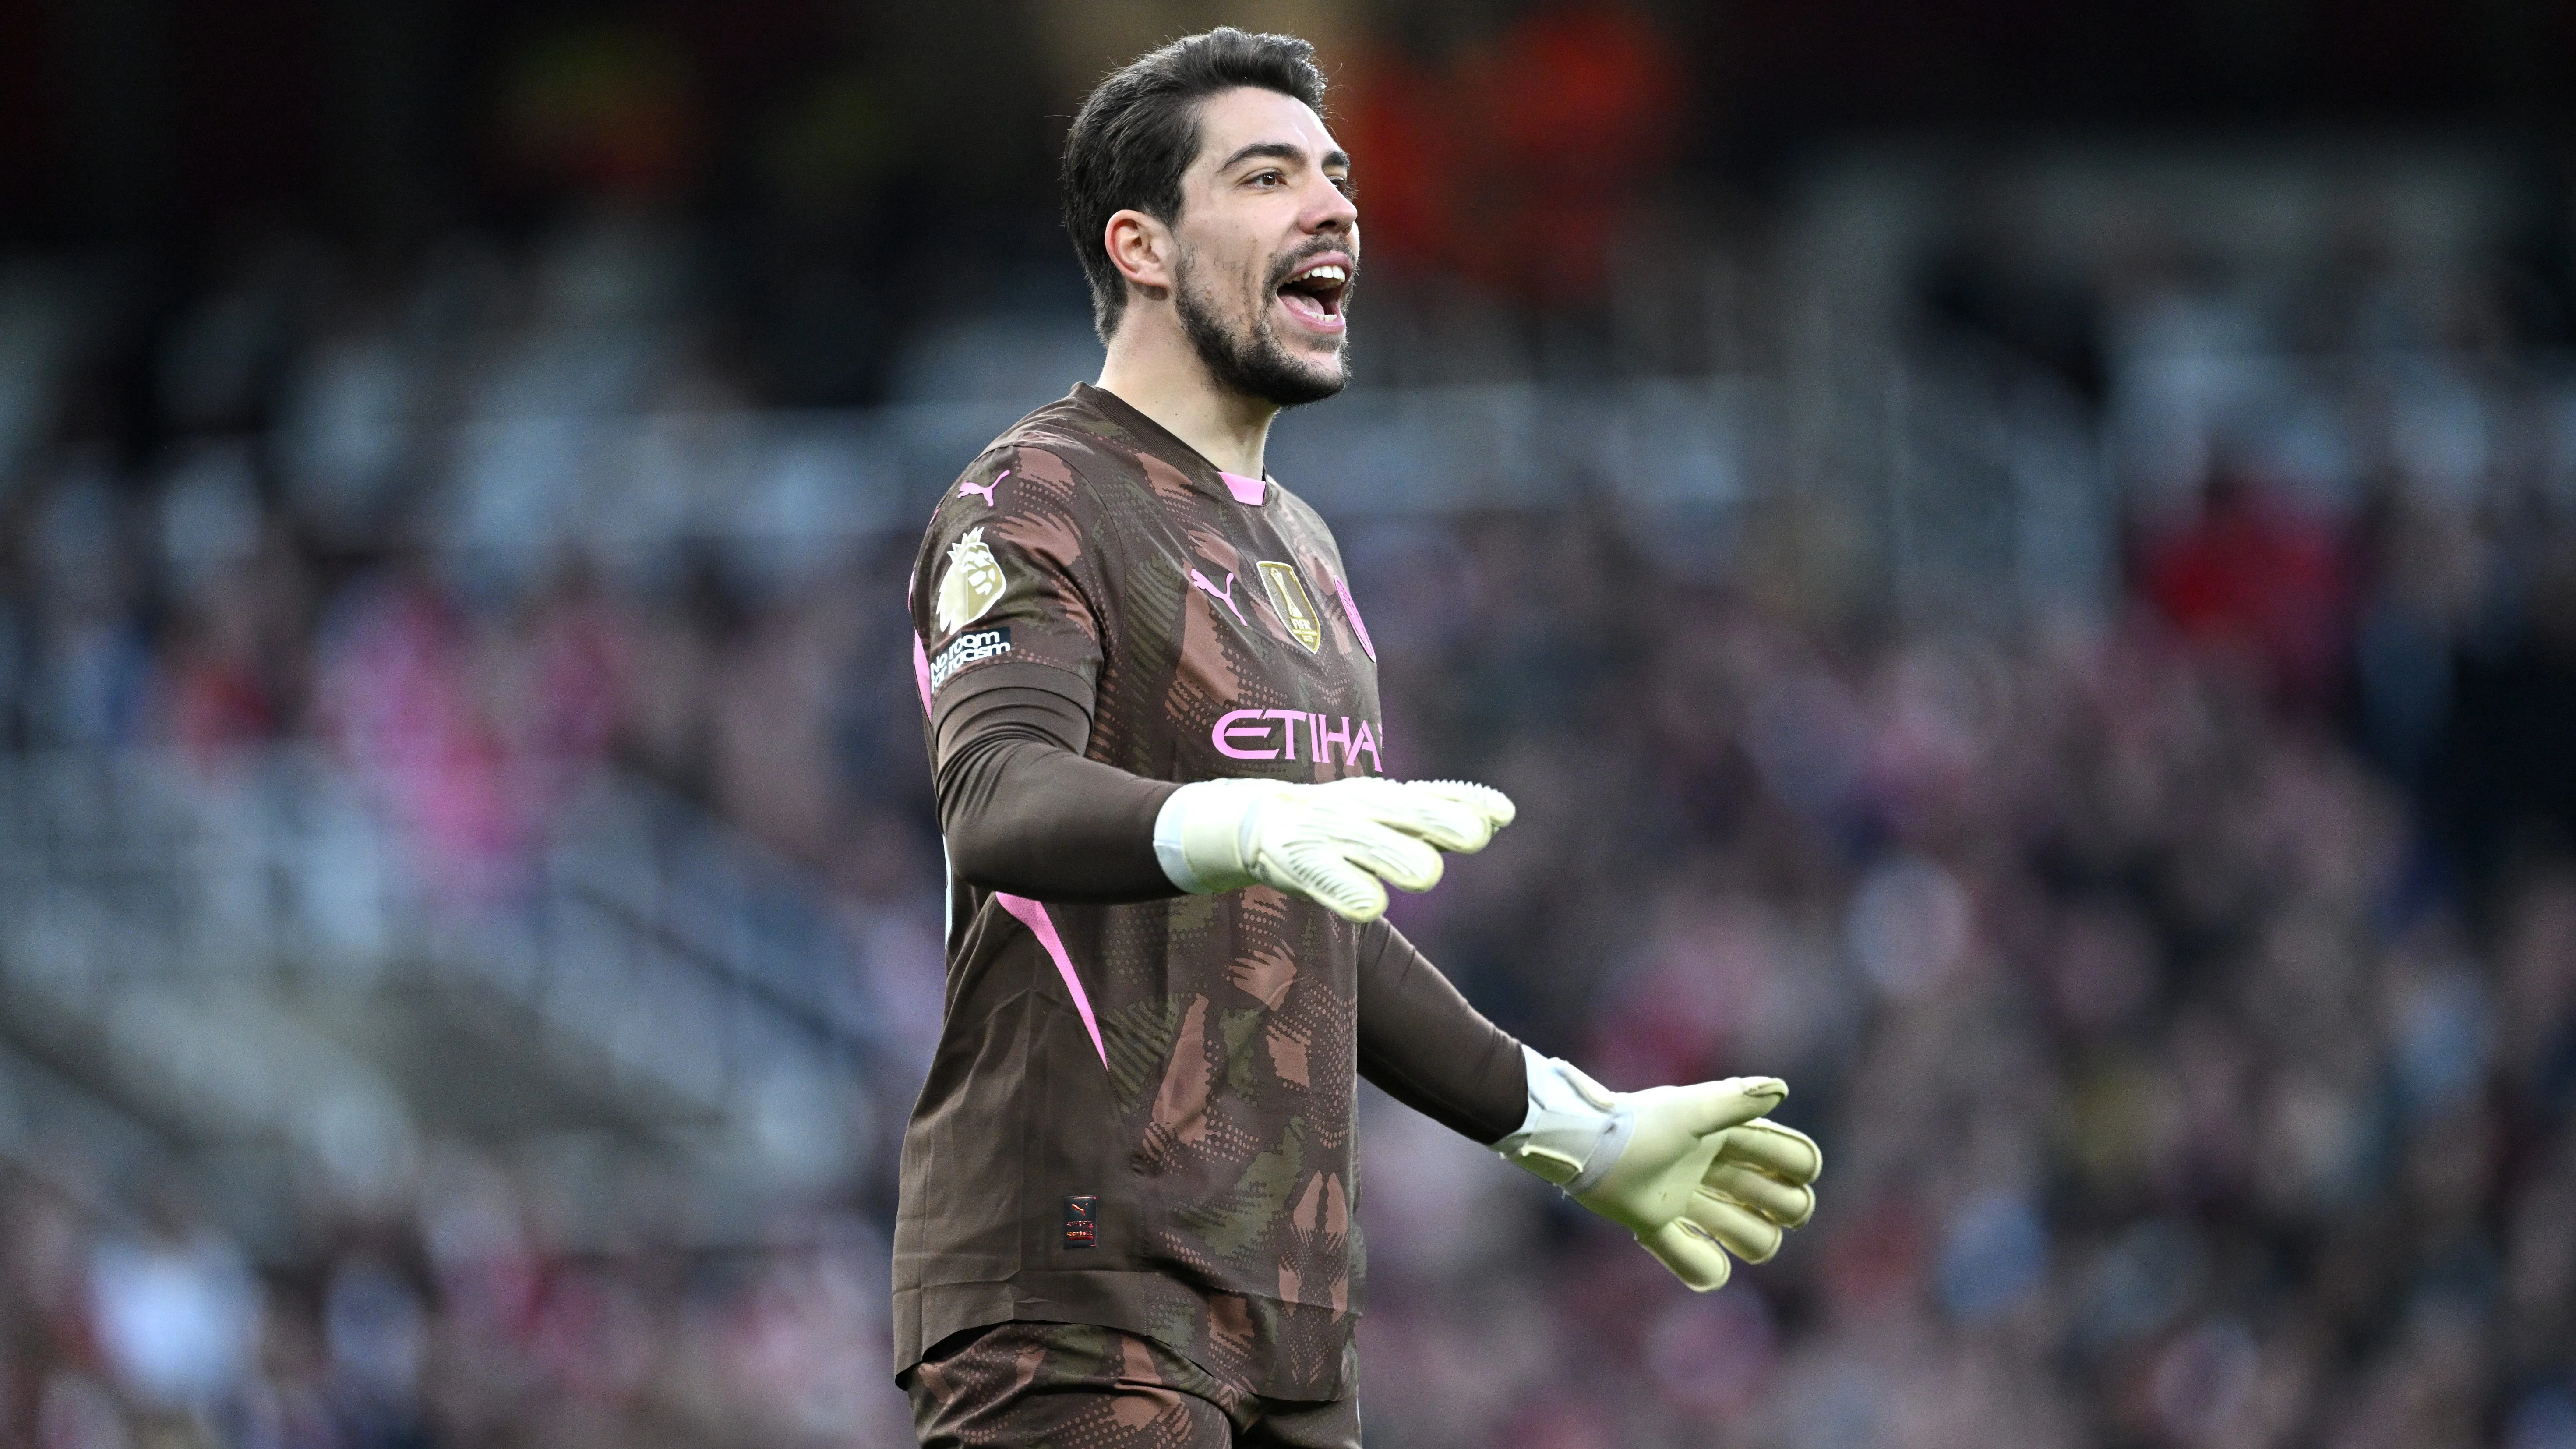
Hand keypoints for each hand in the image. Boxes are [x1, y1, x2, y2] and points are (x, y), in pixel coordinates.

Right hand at [1155, 776, 1514, 921]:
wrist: (1245, 820)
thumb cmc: (1330, 821)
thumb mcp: (1381, 809)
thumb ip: (1435, 812)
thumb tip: (1501, 814)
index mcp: (1380, 798)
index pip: (1429, 797)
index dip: (1464, 803)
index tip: (1503, 814)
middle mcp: (1357, 810)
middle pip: (1404, 813)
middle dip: (1440, 822)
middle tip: (1475, 837)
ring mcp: (1325, 834)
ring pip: (1366, 843)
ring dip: (1396, 855)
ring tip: (1428, 875)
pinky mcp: (1296, 862)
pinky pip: (1324, 878)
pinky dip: (1347, 889)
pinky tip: (1370, 907)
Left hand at [1499, 1055, 1821, 1290]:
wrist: (1585, 1146)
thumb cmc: (1640, 1124)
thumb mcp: (1690, 1110)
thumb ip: (1735, 1101)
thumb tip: (1781, 1090)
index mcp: (1733, 1139)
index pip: (1798, 1162)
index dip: (1798, 1170)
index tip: (1771, 1168)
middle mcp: (1721, 1172)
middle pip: (1789, 1206)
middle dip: (1779, 1208)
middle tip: (1737, 1194)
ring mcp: (1693, 1202)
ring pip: (1757, 1240)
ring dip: (1742, 1236)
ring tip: (1701, 1215)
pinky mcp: (1659, 1225)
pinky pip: (1701, 1268)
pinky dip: (1698, 1266)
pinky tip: (1666, 1237)